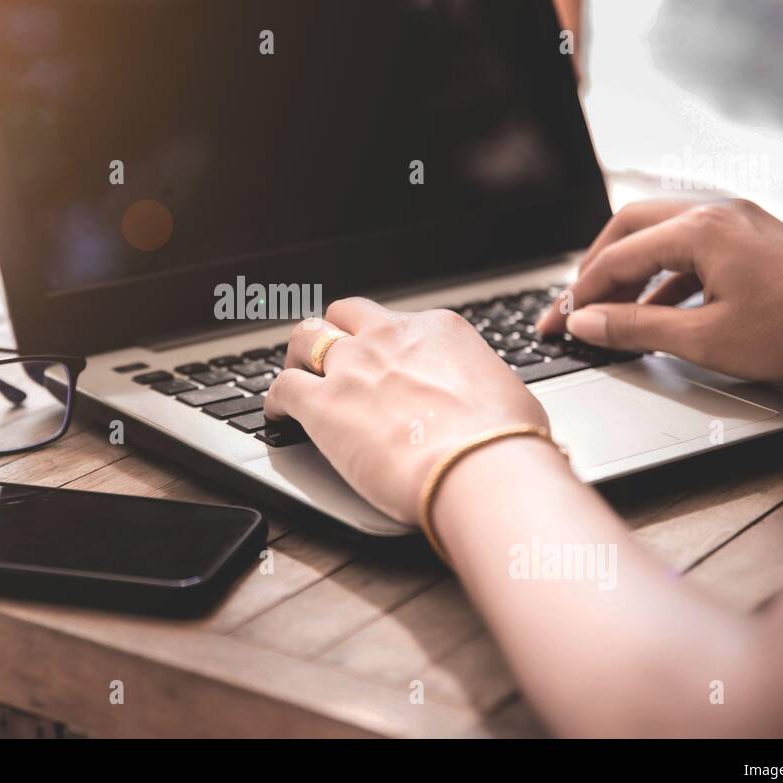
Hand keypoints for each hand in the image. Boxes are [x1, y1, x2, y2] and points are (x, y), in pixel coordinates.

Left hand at [263, 298, 548, 523]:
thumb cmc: (505, 441)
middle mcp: (390, 339)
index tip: (384, 365)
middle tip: (330, 358)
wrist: (481, 468)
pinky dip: (275, 402)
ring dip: (298, 356)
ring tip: (296, 376)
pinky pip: (282, 388)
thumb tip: (489, 408)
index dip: (385, 345)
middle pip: (345, 314)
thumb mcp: (507, 397)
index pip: (398, 324)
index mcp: (437, 331)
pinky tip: (278, 417)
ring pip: (305, 337)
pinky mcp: (323, 404)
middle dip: (335, 332)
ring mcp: (353, 367)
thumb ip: (481, 392)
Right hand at [536, 198, 782, 382]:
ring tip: (609, 311)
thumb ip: (636, 327)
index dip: (579, 294)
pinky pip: (689, 248)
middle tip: (574, 305)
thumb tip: (586, 321)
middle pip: (628, 228)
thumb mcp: (705, 338)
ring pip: (658, 234)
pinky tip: (656, 309)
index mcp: (699, 229)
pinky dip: (662, 275)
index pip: (616, 257)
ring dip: (628, 270)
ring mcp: (735, 220)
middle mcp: (714, 212)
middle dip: (595, 268)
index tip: (559, 321)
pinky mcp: (751, 236)